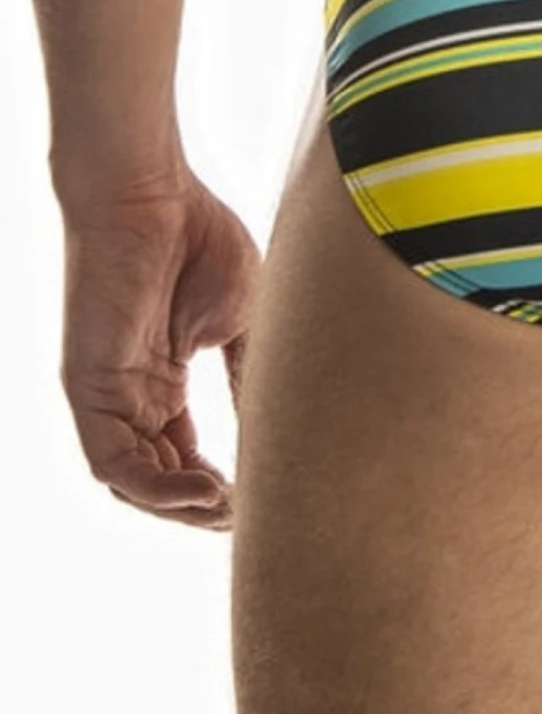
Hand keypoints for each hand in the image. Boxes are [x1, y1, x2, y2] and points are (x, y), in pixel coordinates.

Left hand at [58, 169, 260, 529]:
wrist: (151, 192)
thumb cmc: (200, 241)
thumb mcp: (243, 324)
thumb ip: (251, 381)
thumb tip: (279, 438)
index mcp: (163, 384)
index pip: (187, 459)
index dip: (226, 489)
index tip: (273, 501)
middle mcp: (131, 398)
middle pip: (161, 482)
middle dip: (206, 511)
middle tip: (256, 521)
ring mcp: (107, 396)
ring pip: (134, 485)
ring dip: (181, 510)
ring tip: (231, 512)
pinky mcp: (89, 389)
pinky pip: (112, 463)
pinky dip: (155, 489)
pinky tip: (205, 491)